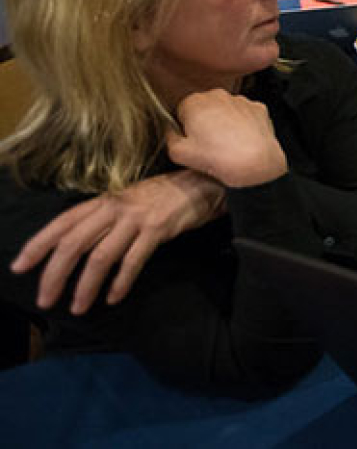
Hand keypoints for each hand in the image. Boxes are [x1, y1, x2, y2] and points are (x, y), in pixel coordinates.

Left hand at [10, 170, 225, 314]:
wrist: (201, 184)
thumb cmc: (162, 197)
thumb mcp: (126, 202)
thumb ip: (102, 220)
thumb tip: (75, 248)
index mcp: (102, 201)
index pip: (61, 224)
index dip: (37, 245)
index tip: (18, 267)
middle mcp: (114, 208)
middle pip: (74, 243)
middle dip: (55, 274)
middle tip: (45, 300)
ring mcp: (135, 219)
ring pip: (100, 256)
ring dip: (85, 286)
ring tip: (79, 308)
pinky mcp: (157, 230)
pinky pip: (133, 261)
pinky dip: (121, 283)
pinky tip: (114, 297)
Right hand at [166, 90, 287, 188]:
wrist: (256, 162)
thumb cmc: (217, 158)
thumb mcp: (178, 153)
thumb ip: (169, 137)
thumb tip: (170, 130)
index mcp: (194, 102)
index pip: (182, 111)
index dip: (185, 128)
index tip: (191, 141)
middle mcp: (218, 95)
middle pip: (205, 108)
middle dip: (205, 123)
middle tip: (209, 145)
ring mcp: (241, 99)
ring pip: (226, 110)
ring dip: (224, 123)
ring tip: (227, 145)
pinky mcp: (259, 108)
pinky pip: (245, 115)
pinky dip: (243, 125)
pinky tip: (243, 141)